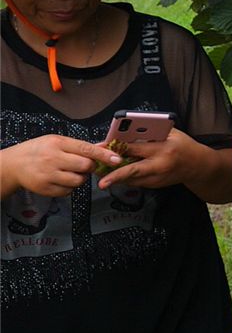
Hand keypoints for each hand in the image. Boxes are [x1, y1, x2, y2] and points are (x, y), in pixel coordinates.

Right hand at [0, 135, 122, 197]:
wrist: (14, 164)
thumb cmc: (39, 150)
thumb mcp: (57, 141)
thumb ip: (80, 146)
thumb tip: (105, 147)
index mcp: (58, 143)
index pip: (86, 149)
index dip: (104, 154)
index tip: (117, 159)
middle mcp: (53, 158)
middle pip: (85, 166)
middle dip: (90, 167)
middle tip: (82, 165)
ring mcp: (48, 175)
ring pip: (78, 181)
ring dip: (80, 178)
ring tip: (69, 172)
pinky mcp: (45, 189)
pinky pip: (68, 191)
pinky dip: (69, 187)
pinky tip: (61, 180)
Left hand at [98, 128, 201, 190]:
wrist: (198, 166)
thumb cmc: (184, 145)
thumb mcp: (171, 133)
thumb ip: (151, 133)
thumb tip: (128, 131)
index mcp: (163, 148)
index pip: (136, 148)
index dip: (117, 148)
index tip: (102, 149)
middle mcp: (159, 165)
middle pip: (132, 171)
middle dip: (114, 176)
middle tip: (101, 181)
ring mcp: (157, 178)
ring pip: (131, 179)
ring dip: (115, 177)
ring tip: (101, 175)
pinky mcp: (154, 185)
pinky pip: (135, 182)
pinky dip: (125, 178)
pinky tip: (116, 175)